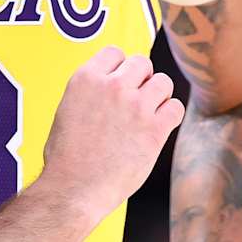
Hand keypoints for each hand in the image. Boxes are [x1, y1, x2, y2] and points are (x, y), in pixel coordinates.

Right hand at [42, 47, 183, 217]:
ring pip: (163, 82)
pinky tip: (158, 128)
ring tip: (147, 115)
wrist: (74, 189)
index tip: (118, 84)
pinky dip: (170, 116)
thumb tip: (110, 84)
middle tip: (135, 102)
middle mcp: (112, 86)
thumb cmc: (66, 157)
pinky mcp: (154, 129)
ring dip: (158, 96)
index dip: (119, 67)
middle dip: (141, 79)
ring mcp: (135, 106)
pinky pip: (175, 107)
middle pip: (142, 63)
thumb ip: (91, 92)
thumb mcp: (67, 110)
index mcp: (85, 78)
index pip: (114, 52)